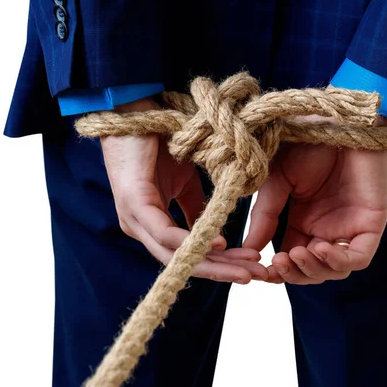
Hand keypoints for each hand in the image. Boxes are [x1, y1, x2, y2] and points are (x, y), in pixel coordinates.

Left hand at [101, 98, 267, 283]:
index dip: (218, 264)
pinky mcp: (134, 203)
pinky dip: (192, 241)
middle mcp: (140, 227)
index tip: (248, 265)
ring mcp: (134, 218)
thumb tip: (214, 230)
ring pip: (175, 254)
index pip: (185, 254)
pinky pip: (165, 232)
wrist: (133, 111)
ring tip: (243, 268)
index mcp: (150, 223)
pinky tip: (220, 244)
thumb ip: (195, 208)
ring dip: (212, 264)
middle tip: (254, 275)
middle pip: (182, 261)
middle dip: (221, 271)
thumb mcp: (184, 182)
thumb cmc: (155, 144)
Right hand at [243, 115, 386, 284]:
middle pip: (310, 270)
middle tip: (277, 265)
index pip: (289, 259)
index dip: (275, 270)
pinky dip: (338, 261)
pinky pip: (358, 257)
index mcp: (302, 221)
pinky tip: (318, 248)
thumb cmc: (306, 142)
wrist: (337, 119)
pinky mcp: (370, 223)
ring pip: (333, 270)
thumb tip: (248, 249)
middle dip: (293, 274)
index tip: (257, 271)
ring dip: (312, 270)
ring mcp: (348, 228)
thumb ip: (265, 217)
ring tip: (296, 254)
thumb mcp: (276, 182)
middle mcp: (325, 228)